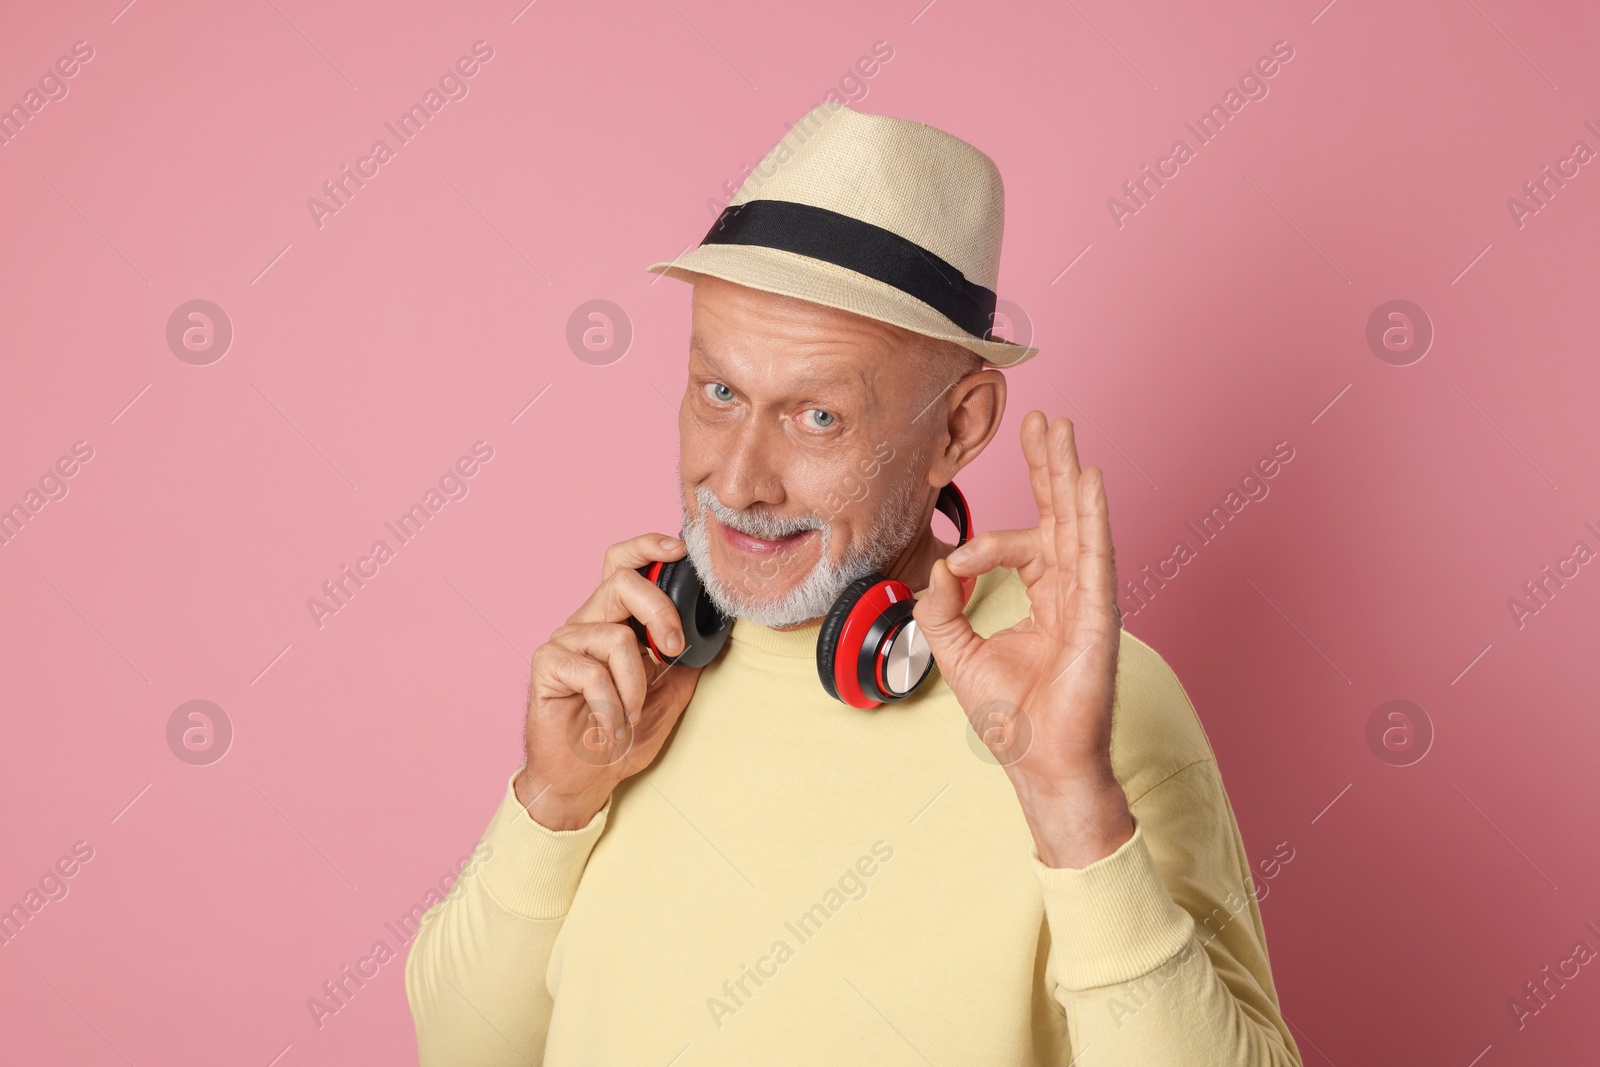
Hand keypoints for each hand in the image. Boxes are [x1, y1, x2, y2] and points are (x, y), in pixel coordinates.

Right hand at [514, 534, 702, 829]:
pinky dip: (610, 706)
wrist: (585, 778)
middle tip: (672, 652)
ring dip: (635, 686)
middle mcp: (589, 622)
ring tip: (629, 716)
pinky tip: (607, 727)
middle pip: (622, 581)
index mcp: (617, 620)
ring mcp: (565, 641)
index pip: (625, 564)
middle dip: (659, 612)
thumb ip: (687, 658)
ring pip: (615, 635)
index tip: (680, 550)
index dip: (648, 546)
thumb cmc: (624, 734)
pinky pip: (591, 672)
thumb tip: (717, 628)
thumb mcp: (671, 693)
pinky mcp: (546, 665)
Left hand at [913, 411, 1133, 867]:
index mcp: (1045, 596)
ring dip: (1069, 475)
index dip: (986, 544)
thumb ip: (940, 606)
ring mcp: (1089, 600)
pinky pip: (1095, 556)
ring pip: (1078, 524)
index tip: (957, 566)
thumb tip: (937, 566)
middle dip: (1049, 466)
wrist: (1038, 763)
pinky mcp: (1098, 616)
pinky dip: (1091, 517)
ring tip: (1062, 430)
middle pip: (1060, 514)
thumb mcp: (956, 651)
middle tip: (1043, 420)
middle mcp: (1071, 590)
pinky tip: (1087, 481)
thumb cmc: (1011, 717)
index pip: (1021, 543)